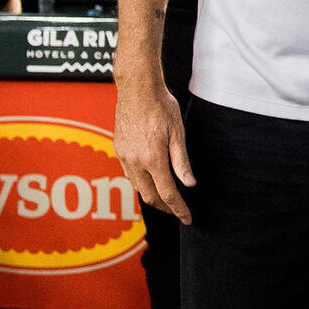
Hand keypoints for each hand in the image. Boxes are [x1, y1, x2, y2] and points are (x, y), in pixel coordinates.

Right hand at [113, 81, 194, 222]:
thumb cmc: (162, 107)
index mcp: (152, 159)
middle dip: (165, 207)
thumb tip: (189, 184)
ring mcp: (124, 156)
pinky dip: (142, 183)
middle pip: (150, 196)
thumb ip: (181, 161)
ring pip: (138, 187)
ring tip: (167, 199)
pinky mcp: (119, 150)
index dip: (179, 209)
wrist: (137, 90)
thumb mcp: (178, 133)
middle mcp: (135, 162)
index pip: (168, 193)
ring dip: (153, 196)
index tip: (188, 219)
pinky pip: (129, 175)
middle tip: (179, 212)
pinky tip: (151, 180)